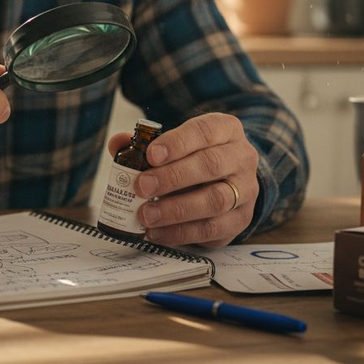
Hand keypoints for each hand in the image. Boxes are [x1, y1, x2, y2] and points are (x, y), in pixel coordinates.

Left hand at [107, 113, 259, 246]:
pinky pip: (212, 229)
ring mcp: (245, 190)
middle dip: (172, 177)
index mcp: (226, 130)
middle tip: (141, 187)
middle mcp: (241, 158)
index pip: (204, 131)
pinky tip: (157, 232)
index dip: (177, 143)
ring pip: (215, 200)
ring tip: (146, 215)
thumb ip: (145, 143)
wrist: (229, 180)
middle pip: (210, 165)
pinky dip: (181, 233)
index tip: (151, 155)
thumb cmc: (195, 157)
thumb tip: (117, 143)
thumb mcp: (177, 143)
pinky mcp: (239, 220)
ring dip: (176, 210)